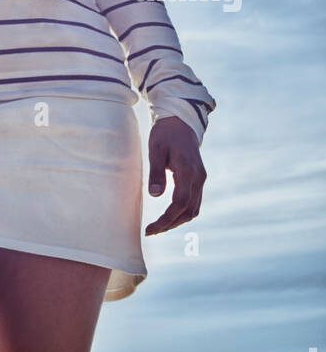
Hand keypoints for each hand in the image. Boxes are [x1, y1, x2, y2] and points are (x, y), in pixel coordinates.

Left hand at [145, 115, 205, 235]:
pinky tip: (170, 215)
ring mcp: (200, 178)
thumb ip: (156, 172)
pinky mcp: (199, 178)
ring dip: (178, 220)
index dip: (166, 219)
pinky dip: (183, 212)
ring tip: (159, 226)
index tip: (151, 228)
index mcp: (188, 171)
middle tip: (152, 230)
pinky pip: (194, 202)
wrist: (181, 120)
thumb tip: (155, 196)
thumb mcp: (156, 150)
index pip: (179, 204)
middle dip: (171, 223)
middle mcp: (198, 177)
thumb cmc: (165, 133)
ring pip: (193, 209)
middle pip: (189, 211)